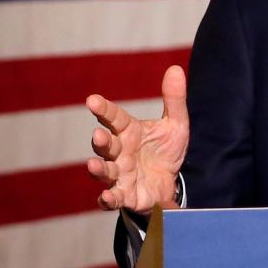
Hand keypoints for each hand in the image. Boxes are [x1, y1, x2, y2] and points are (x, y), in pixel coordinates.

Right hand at [85, 65, 189, 214]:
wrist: (170, 182)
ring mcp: (120, 175)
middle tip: (99, 135)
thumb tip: (175, 69)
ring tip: (93, 165)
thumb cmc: (165, 150)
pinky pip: (113, 198)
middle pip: (106, 145)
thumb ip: (174, 99)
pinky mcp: (125, 196)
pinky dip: (107, 199)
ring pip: (104, 171)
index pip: (113, 117)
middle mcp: (119, 152)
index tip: (92, 100)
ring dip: (98, 169)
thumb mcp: (175, 124)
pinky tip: (106, 197)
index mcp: (128, 131)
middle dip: (101, 141)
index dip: (103, 109)